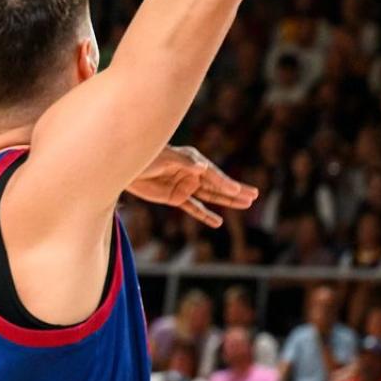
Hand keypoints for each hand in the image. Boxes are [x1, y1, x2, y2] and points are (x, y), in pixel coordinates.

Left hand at [126, 145, 257, 227]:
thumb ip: (184, 163)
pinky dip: (205, 215)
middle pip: (217, 184)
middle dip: (235, 191)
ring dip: (226, 201)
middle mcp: (192, 173)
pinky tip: (217, 222)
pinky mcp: (176, 198)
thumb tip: (202, 167)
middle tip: (254, 196)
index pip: (212, 174)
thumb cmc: (146, 157)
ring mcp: (185, 186)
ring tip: (246, 205)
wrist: (126, 167)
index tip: (238, 190)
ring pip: (210, 196)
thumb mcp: (164, 158)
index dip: (225, 183)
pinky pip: (194, 208)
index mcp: (192, 160)